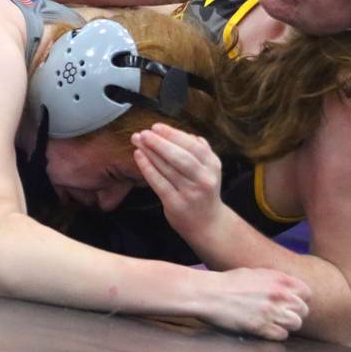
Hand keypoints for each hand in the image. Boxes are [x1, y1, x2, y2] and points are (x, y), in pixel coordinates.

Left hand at [132, 123, 223, 237]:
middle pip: (180, 156)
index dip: (173, 134)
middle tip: (144, 133)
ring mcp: (191, 192)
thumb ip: (201, 151)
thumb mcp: (210, 170)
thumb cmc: (204, 192)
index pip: (192, 145)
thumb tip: (187, 134)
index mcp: (212, 165)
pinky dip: (148, 168)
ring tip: (138, 141)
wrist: (209, 224)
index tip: (156, 127)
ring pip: (168, 168)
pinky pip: (159, 183)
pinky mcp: (176, 204)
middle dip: (160, 142)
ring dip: (151, 152)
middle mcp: (204, 178)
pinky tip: (139, 157)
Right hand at [201, 267, 310, 340]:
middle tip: (285, 314)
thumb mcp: (255, 273)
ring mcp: (271, 311)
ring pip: (296, 323)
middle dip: (296, 313)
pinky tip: (267, 328)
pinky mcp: (261, 327)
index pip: (306, 292)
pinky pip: (282, 335)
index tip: (294, 302)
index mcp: (277, 278)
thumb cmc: (228, 282)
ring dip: (288, 324)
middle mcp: (278, 294)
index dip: (301, 298)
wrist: (210, 293)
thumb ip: (274, 280)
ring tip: (276, 322)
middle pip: (303, 309)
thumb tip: (286, 287)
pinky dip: (277, 334)